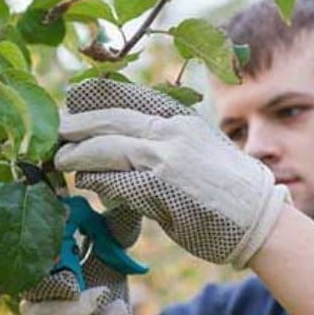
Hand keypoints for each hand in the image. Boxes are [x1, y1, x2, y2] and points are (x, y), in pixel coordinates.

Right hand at [21, 206, 140, 314]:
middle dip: (79, 306)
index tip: (72, 262)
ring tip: (121, 313)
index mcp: (40, 281)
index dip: (49, 267)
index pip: (32, 274)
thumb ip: (112, 231)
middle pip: (42, 313)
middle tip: (105, 295)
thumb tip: (124, 195)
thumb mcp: (109, 261)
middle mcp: (33, 313)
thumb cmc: (105, 298)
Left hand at [55, 78, 289, 267]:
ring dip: (77, 157)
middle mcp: (170, 131)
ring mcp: (164, 159)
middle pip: (108, 121)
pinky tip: (87, 184)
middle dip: (76, 127)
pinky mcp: (159, 189)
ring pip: (105, 149)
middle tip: (55, 133)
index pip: (126, 97)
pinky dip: (97, 182)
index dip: (94, 100)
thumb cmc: (229, 188)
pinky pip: (115, 182)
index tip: (73, 103)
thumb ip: (162, 141)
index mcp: (180, 116)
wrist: (259, 217)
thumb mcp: (198, 146)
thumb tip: (122, 145)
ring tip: (62, 161)